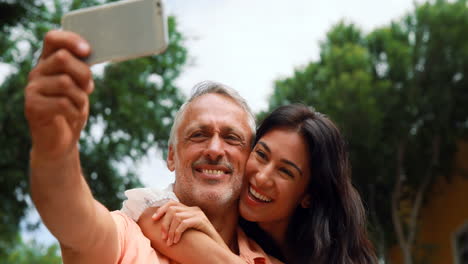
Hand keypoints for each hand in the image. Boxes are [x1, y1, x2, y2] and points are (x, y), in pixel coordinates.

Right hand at [25, 30, 92, 160]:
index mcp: (49, 62)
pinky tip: (73, 116)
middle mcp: (37, 72)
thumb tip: (90, 54)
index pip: (53, 38)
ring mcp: (32, 89)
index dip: (71, 40)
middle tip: (88, 88)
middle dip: (84, 74)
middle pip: (63, 58)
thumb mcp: (80, 87)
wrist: (60, 141)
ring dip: (80, 96)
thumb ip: (82, 70)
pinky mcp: (32, 107)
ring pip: (65, 82)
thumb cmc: (72, 110)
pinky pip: (62, 102)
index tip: (87, 51)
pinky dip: (75, 111)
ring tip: (79, 105)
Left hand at [152, 201, 220, 245]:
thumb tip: (162, 227)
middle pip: (172, 209)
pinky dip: (177, 232)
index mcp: (190, 209)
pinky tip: (176, 241)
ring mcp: (198, 214)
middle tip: (163, 237)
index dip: (161, 209)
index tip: (154, 219)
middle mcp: (194, 209)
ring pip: (176, 217)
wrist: (216, 246)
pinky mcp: (201, 221)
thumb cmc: (200, 240)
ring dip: (170, 231)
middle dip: (164, 224)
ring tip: (169, 242)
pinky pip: (184, 223)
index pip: (172, 203)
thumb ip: (178, 225)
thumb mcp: (187, 230)